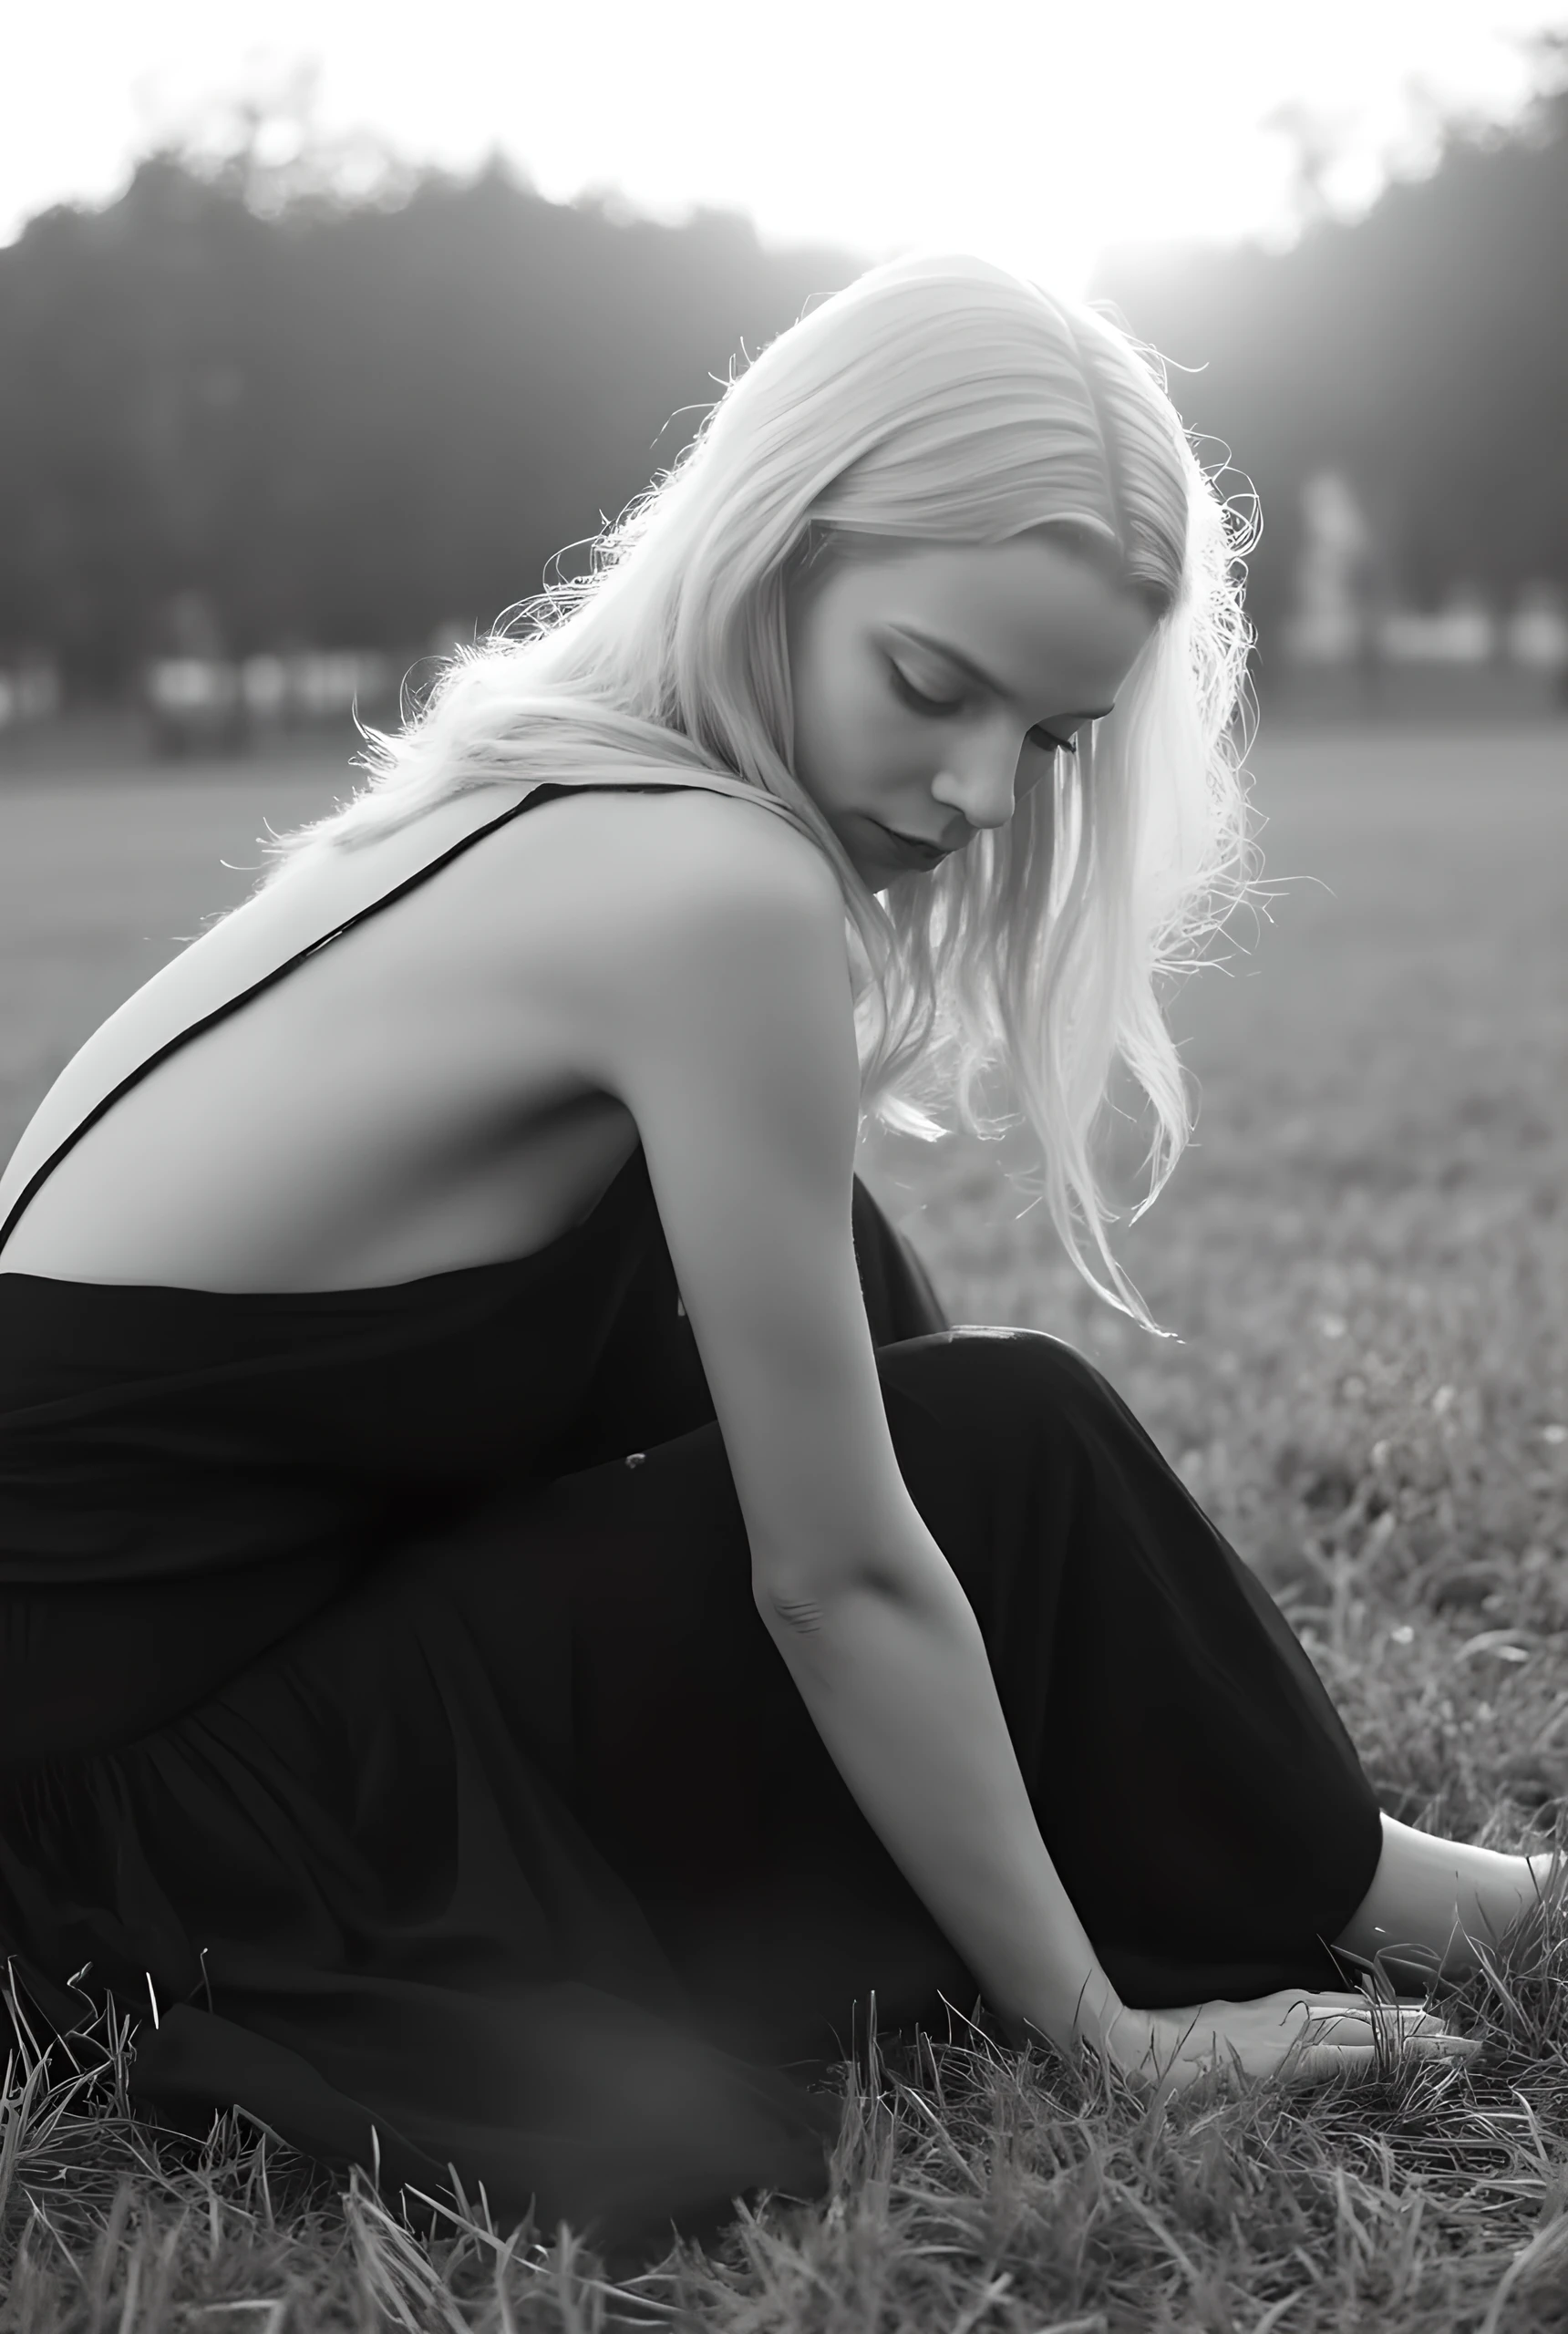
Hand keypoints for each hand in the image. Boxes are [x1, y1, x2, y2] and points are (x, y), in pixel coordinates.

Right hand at [1097, 1986, 1480, 2094]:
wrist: (1132, 2048)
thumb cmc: (1159, 2041)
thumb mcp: (1206, 2026)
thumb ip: (1235, 2025)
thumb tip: (1247, 2029)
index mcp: (1266, 2009)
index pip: (1335, 2007)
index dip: (1377, 2010)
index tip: (1412, 2011)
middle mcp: (1284, 2015)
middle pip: (1359, 2014)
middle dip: (1408, 2021)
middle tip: (1453, 2025)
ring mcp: (1286, 2034)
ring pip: (1364, 2030)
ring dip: (1411, 2035)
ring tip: (1453, 2039)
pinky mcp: (1285, 2058)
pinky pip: (1347, 2055)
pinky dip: (1383, 2051)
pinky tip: (1412, 2055)